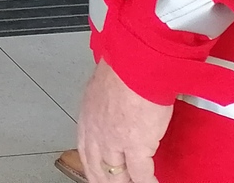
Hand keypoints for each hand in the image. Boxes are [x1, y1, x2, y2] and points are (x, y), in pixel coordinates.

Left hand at [77, 61, 171, 182]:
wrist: (136, 62)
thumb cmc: (125, 66)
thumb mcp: (104, 86)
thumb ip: (105, 102)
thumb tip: (114, 104)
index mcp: (88, 117)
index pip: (86, 151)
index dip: (93, 167)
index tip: (98, 176)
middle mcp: (96, 132)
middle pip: (98, 168)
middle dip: (106, 180)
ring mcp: (114, 141)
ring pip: (117, 175)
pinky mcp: (135, 146)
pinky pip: (141, 175)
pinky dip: (147, 182)